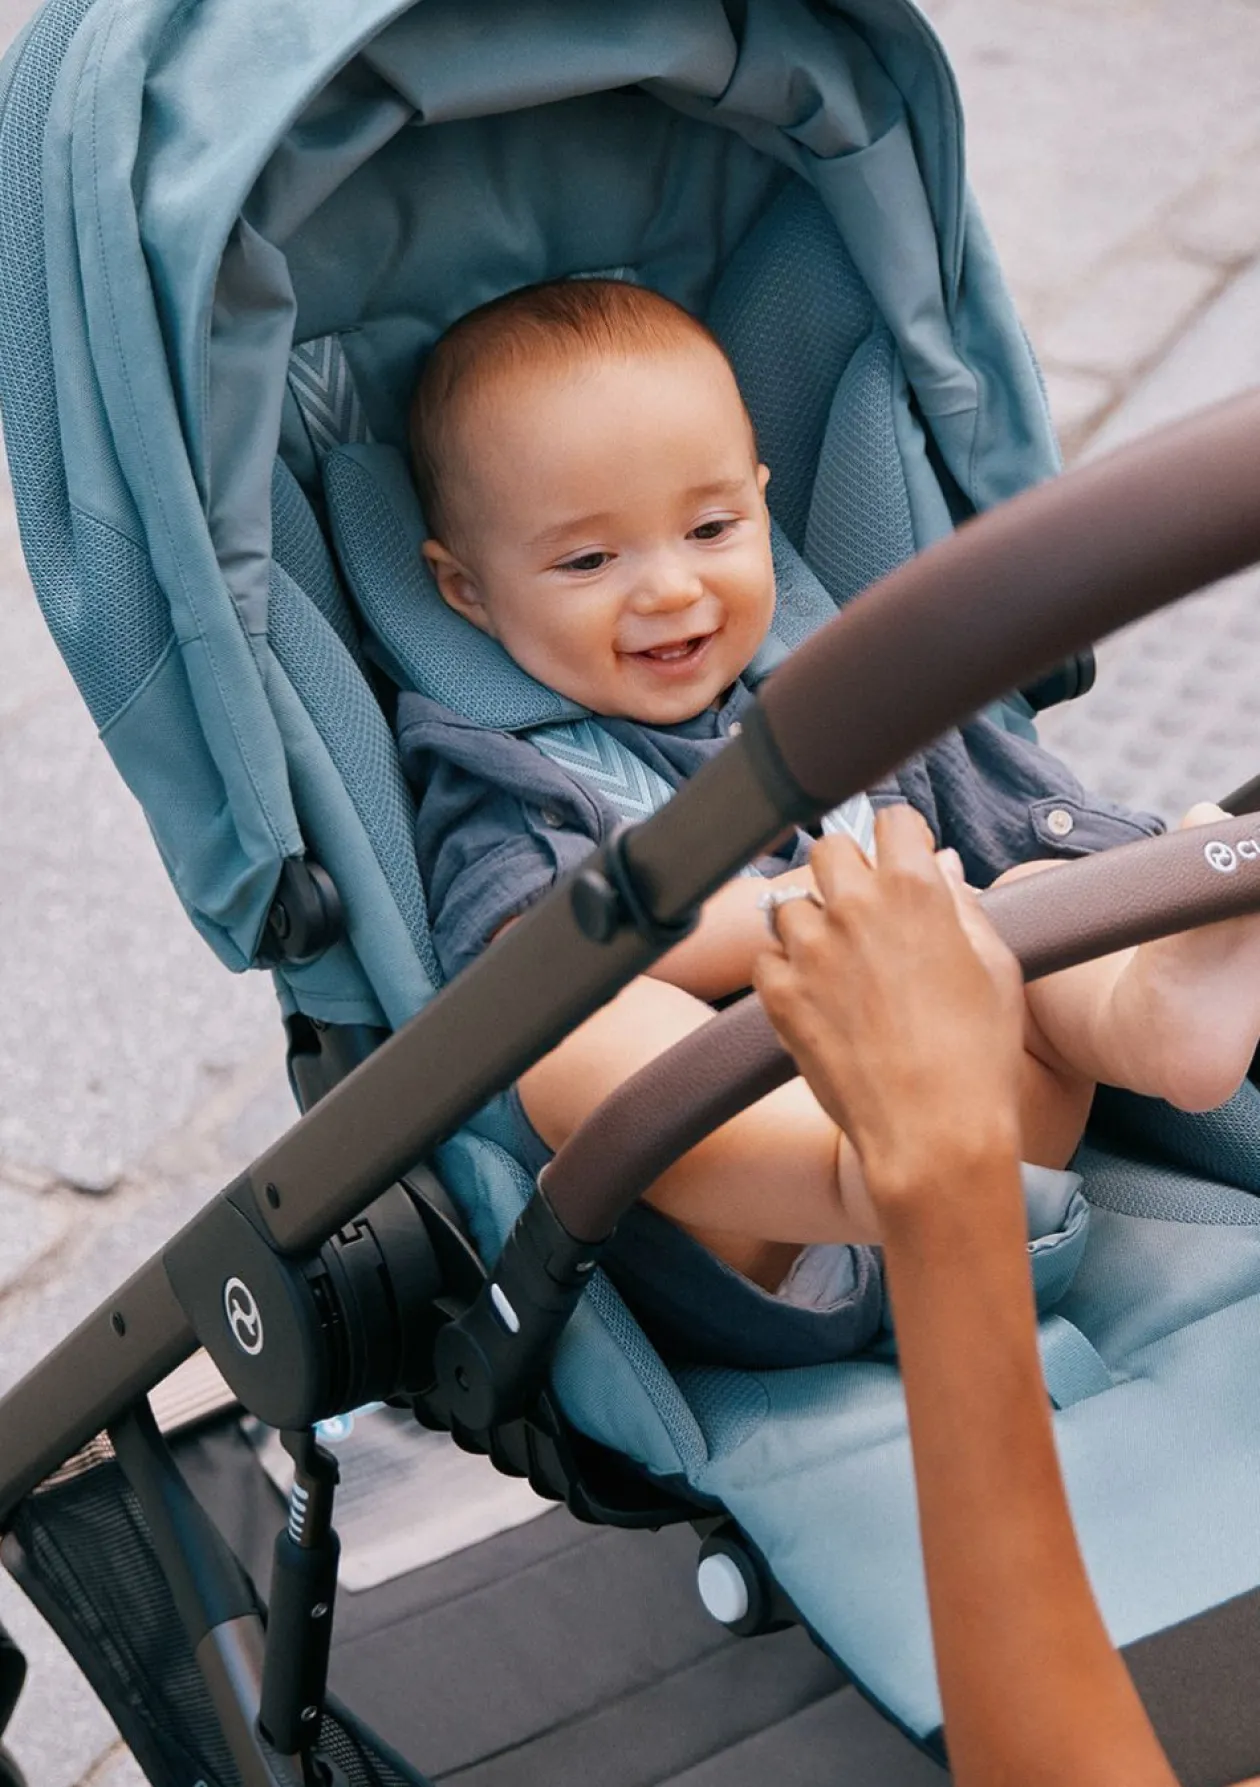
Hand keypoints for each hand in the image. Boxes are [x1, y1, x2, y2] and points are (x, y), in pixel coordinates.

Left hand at [753, 807, 1025, 1218]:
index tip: (901, 860)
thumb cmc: (979, 1055)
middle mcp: (854, 907)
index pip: (891, 820)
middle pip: (829, 848)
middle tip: (863, 908)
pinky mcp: (778, 993)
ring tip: (837, 962)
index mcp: (915, 890)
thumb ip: (963, 906)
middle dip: (846, 869)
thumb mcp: (995, 968)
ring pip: (789, 902)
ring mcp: (809, 949)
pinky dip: (784, 969)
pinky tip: (814, 996)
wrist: (934, 1132)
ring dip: (811, 922)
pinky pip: (765, 956)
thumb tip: (940, 867)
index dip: (899, 839)